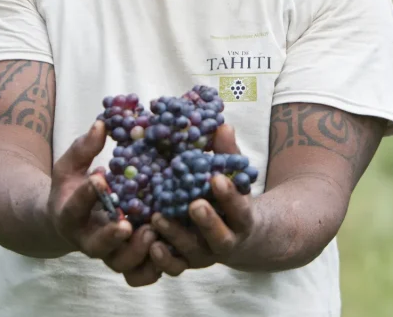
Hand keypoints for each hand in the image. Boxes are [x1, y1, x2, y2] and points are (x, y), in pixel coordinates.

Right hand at [46, 120, 161, 285]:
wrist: (71, 221)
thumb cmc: (74, 186)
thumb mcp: (72, 166)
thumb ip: (84, 148)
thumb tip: (102, 123)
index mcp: (71, 216)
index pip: (76, 207)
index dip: (87, 194)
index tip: (100, 177)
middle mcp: (89, 240)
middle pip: (98, 247)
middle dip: (112, 237)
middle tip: (128, 224)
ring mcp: (110, 253)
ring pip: (122, 264)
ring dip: (138, 252)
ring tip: (152, 231)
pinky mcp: (129, 262)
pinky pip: (142, 274)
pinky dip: (155, 268)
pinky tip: (171, 247)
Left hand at [147, 124, 256, 276]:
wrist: (238, 236)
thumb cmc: (231, 199)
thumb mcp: (233, 178)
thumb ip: (227, 155)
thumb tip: (223, 125)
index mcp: (242, 219)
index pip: (239, 208)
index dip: (229, 196)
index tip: (216, 179)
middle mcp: (225, 241)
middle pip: (219, 237)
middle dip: (207, 222)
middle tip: (193, 204)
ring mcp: (204, 256)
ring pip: (192, 253)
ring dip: (176, 237)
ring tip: (158, 218)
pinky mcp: (185, 263)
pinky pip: (174, 267)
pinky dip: (163, 259)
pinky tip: (150, 244)